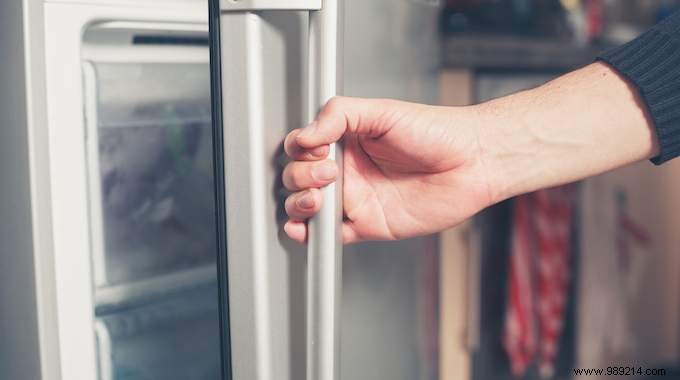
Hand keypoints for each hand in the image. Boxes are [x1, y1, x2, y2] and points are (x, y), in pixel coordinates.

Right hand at [282, 97, 493, 243]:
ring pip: (307, 208)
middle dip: (300, 177)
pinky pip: (331, 235)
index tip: (315, 148)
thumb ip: (338, 115)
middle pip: (298, 178)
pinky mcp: (367, 225)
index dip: (300, 150)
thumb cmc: (436, 132)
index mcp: (346, 140)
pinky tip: (306, 229)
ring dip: (299, 205)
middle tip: (328, 173)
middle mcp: (347, 170)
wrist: (472, 162)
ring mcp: (355, 198)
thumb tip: (305, 135)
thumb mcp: (382, 110)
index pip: (302, 148)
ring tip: (317, 199)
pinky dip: (312, 236)